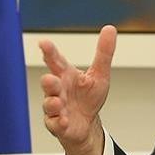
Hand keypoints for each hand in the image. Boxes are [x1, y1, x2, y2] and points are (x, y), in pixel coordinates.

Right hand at [38, 25, 116, 154]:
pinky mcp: (57, 124)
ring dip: (52, 103)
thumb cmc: (88, 98)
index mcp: (66, 75)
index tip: (43, 44)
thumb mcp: (100, 74)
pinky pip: (54, 123)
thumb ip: (103, 53)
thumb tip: (110, 29)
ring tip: (57, 102)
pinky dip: (58, 122)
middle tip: (50, 79)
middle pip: (49, 83)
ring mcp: (55, 108)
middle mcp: (58, 90)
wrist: (87, 124)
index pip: (55, 61)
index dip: (49, 52)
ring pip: (49, 104)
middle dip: (48, 82)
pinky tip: (63, 120)